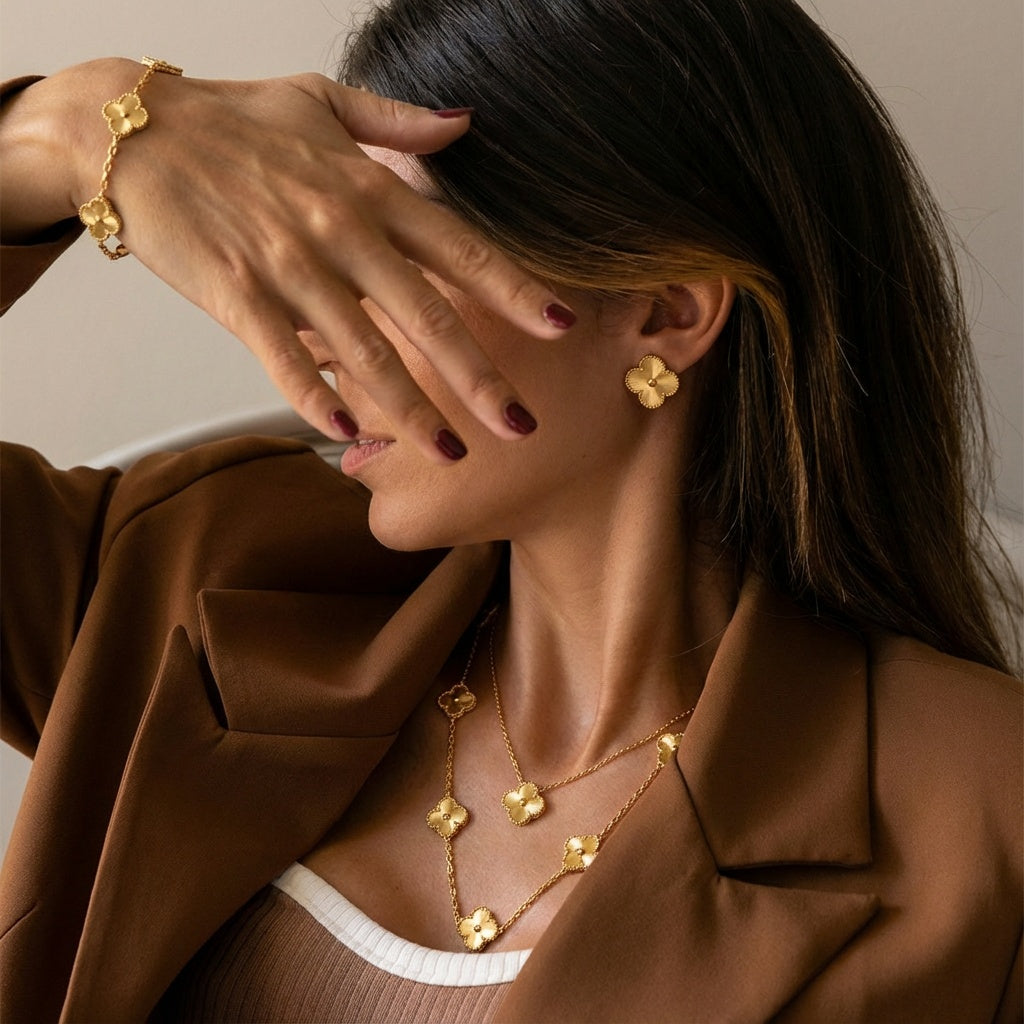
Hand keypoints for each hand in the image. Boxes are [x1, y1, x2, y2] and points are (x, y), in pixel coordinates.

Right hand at [15, 61, 576, 461]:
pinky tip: (347, 436)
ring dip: (413, 410)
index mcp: (370, 189)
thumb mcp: (322, 102)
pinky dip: (315, 397)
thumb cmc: (232, 118)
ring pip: (365, 351)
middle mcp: (341, 232)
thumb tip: (464, 123)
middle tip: (523, 425)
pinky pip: (282, 358)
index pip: (460, 248)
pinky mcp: (236, 296)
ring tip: (454, 454)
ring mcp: (289, 267)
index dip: (515, 289)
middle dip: (480, 376)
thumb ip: (398, 120)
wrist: (130, 130)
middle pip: (427, 315)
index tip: (560, 326)